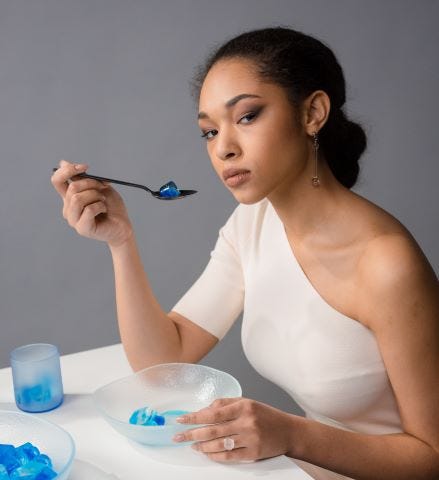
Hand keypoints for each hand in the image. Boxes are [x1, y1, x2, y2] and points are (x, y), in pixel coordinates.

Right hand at [51, 159, 132, 246]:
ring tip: (103, 201)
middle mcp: (68, 209)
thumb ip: (82, 178)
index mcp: (70, 197)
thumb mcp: (99, 187)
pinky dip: (100, 206)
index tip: (84, 167)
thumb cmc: (112, 208)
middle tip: (103, 187)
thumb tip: (63, 163)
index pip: (57, 181)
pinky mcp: (82, 228)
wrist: (123, 226)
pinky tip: (104, 210)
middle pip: (72, 188)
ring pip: (78, 199)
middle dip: (91, 183)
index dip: (68, 171)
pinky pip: (88, 210)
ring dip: (95, 196)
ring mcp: (74, 220)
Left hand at [172, 397, 295, 462]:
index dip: (194, 417)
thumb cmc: (265, 415)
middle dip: (192, 433)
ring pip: (219, 445)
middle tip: (179, 436)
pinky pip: (229, 456)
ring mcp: (250, 439)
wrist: (288, 431)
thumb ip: (225, 404)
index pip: (212, 412)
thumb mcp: (246, 402)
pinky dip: (215, 455)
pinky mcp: (253, 453)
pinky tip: (207, 453)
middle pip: (212, 430)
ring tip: (192, 445)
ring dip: (202, 446)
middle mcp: (246, 422)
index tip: (181, 420)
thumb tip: (204, 410)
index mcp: (243, 406)